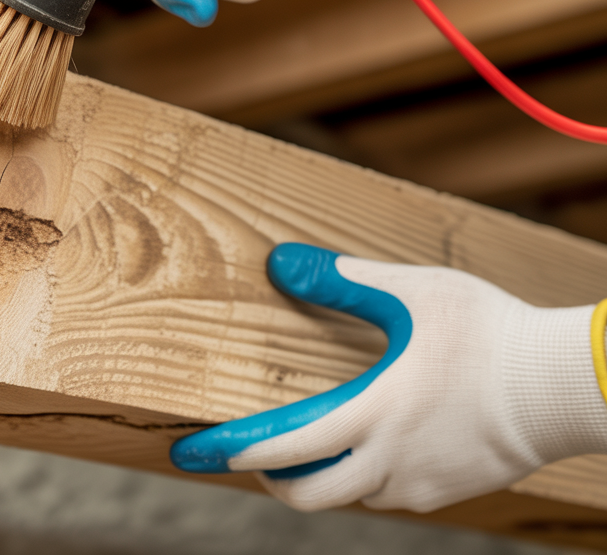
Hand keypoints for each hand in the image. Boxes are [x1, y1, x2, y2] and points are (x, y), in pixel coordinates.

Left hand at [170, 243, 606, 512]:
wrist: (565, 385)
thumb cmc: (490, 333)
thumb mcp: (411, 292)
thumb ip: (342, 280)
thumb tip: (282, 261)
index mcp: (371, 414)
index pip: (282, 445)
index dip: (232, 450)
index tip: (192, 452)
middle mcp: (389, 461)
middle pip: (307, 494)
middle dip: (269, 478)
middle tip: (253, 455)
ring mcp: (420, 483)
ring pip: (350, 495)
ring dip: (322, 476)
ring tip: (313, 442)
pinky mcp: (449, 492)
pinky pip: (391, 495)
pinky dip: (367, 477)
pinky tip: (375, 445)